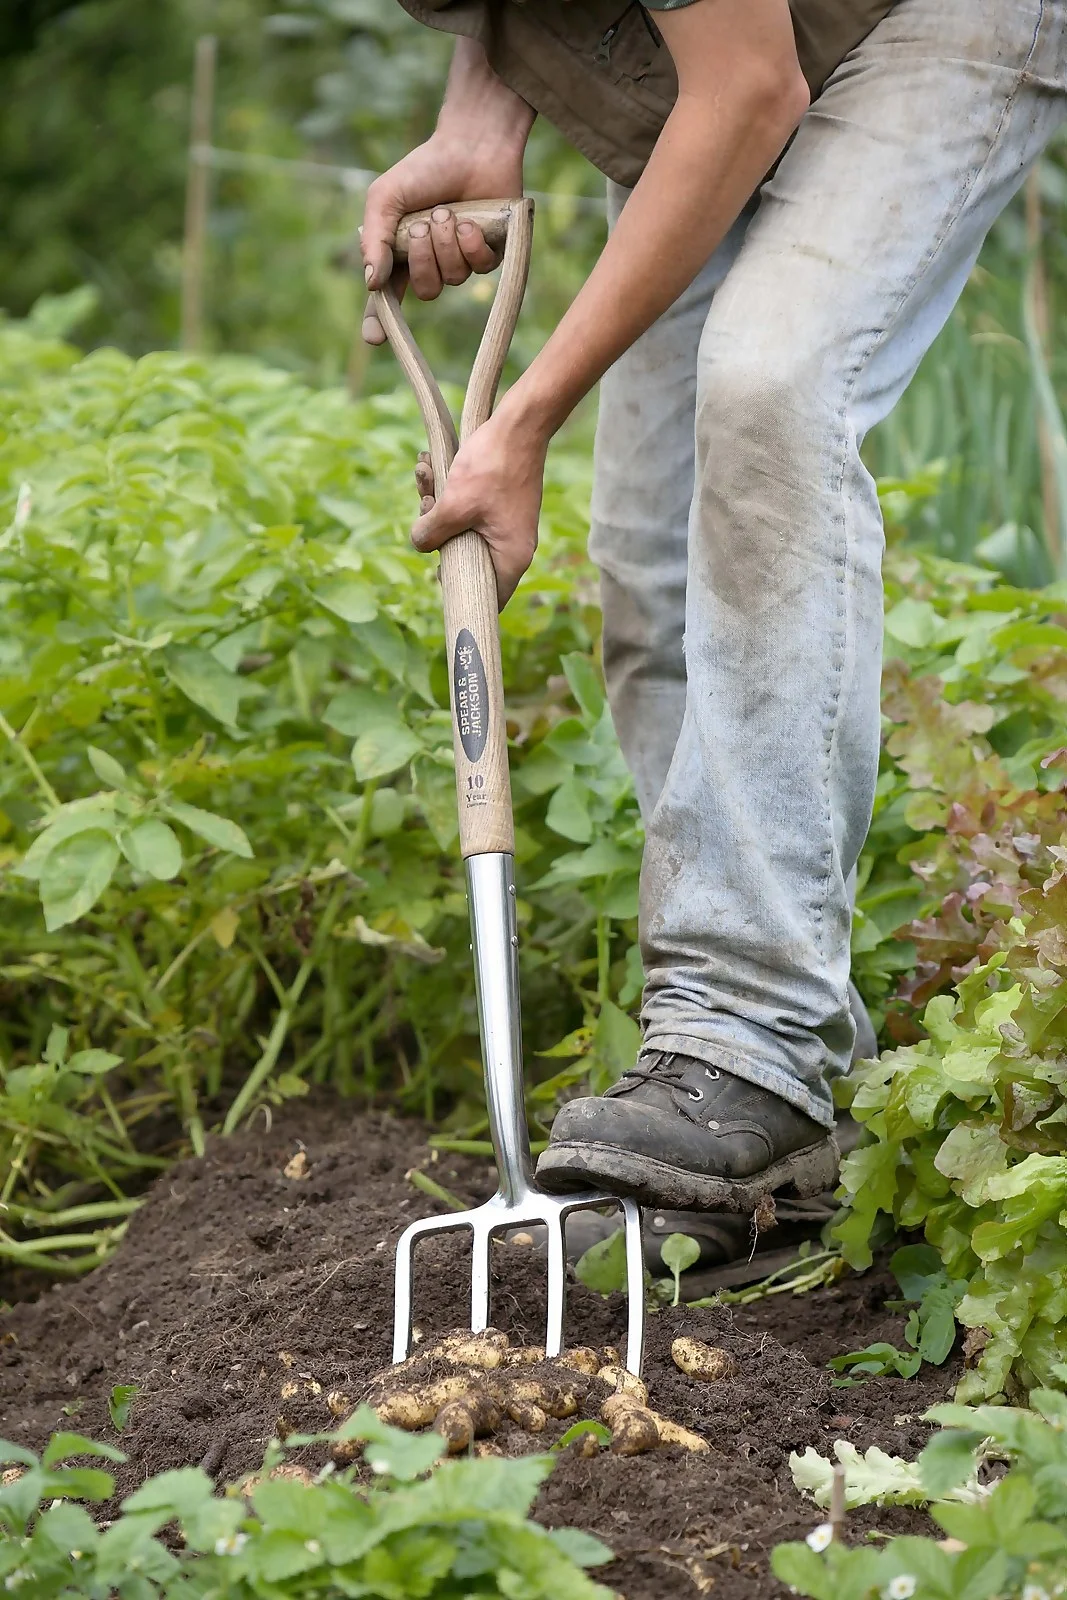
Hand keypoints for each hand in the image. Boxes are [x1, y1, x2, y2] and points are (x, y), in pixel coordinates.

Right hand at [361, 140, 518, 343]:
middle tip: (424, 222)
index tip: (373, 339)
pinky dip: (472, 243)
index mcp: (400, 254)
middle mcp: (430, 263)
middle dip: (423, 257)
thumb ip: (375, 238)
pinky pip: (479, 269)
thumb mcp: (386, 198)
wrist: (470, 146)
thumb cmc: (425, 169)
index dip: (380, 321)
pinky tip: (472, 221)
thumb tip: (372, 284)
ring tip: (447, 212)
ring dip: (448, 243)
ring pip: (453, 280)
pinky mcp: (490, 256)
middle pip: (425, 291)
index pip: (388, 298)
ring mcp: (461, 262)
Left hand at [409, 402, 546, 607]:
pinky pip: (468, 509)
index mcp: (511, 556)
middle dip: (438, 532)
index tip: (437, 572)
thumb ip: (432, 533)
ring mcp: (506, 524)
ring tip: (424, 472)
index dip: (460, 591)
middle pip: (467, 558)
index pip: (490, 597)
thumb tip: (418, 544)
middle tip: (426, 506)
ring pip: (462, 528)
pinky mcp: (499, 503)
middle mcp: (513, 545)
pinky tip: (430, 464)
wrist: (519, 424)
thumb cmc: (492, 467)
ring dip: (437, 504)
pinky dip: (449, 492)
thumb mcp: (453, 505)